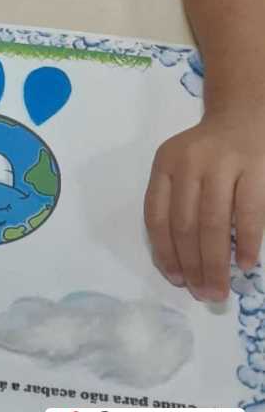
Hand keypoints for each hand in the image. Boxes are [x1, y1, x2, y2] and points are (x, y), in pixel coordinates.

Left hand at [145, 115, 264, 301]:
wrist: (243, 116)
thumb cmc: (209, 153)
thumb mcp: (180, 167)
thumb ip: (175, 205)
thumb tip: (177, 265)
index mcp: (165, 164)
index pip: (157, 215)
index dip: (164, 253)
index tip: (176, 281)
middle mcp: (189, 162)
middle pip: (185, 225)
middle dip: (192, 267)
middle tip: (202, 295)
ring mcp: (222, 163)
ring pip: (213, 223)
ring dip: (215, 263)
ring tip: (219, 290)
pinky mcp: (254, 167)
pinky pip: (248, 212)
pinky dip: (246, 242)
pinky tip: (245, 264)